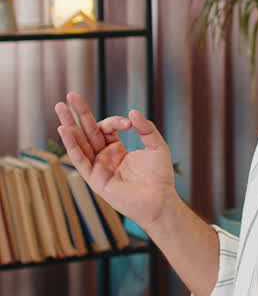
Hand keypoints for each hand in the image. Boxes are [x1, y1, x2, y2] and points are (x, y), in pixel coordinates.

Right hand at [55, 92, 176, 231]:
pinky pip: (80, 159)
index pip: (106, 128)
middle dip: (79, 113)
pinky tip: (64, 129)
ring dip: (69, 124)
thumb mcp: (156, 146)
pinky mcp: (94, 178)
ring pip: (80, 143)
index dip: (113, 121)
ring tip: (59, 106)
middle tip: (70, 95)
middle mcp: (104, 157)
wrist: (159, 200)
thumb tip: (132, 112)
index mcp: (116, 149)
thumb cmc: (160, 176)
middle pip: (87, 131)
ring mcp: (98, 167)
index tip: (127, 123)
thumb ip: (146, 129)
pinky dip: (72, 145)